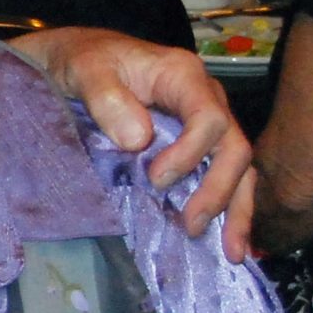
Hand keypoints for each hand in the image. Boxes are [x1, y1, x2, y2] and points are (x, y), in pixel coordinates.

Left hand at [14, 26, 255, 258]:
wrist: (74, 59)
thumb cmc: (82, 60)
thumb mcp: (85, 69)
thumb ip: (107, 99)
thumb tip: (138, 139)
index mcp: (183, 76)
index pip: (209, 118)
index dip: (190, 153)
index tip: (156, 180)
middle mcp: (205, 98)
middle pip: (233, 147)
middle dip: (220, 191)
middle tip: (191, 226)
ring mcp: (204, 123)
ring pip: (238, 167)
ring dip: (236, 210)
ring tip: (232, 253)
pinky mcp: (195, 145)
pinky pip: (221, 175)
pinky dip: (226, 207)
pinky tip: (223, 240)